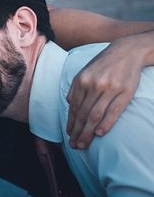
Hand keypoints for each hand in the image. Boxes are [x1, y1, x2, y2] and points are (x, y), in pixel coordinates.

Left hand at [66, 33, 151, 148]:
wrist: (127, 51)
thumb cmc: (104, 63)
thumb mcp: (85, 71)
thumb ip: (76, 87)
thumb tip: (69, 104)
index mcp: (81, 80)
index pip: (74, 107)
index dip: (71, 123)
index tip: (69, 135)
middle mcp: (93, 85)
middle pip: (83, 114)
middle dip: (77, 131)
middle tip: (75, 146)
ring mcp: (109, 89)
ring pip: (95, 115)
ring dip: (88, 132)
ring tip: (84, 144)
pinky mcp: (124, 92)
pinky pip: (113, 111)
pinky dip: (106, 124)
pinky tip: (100, 134)